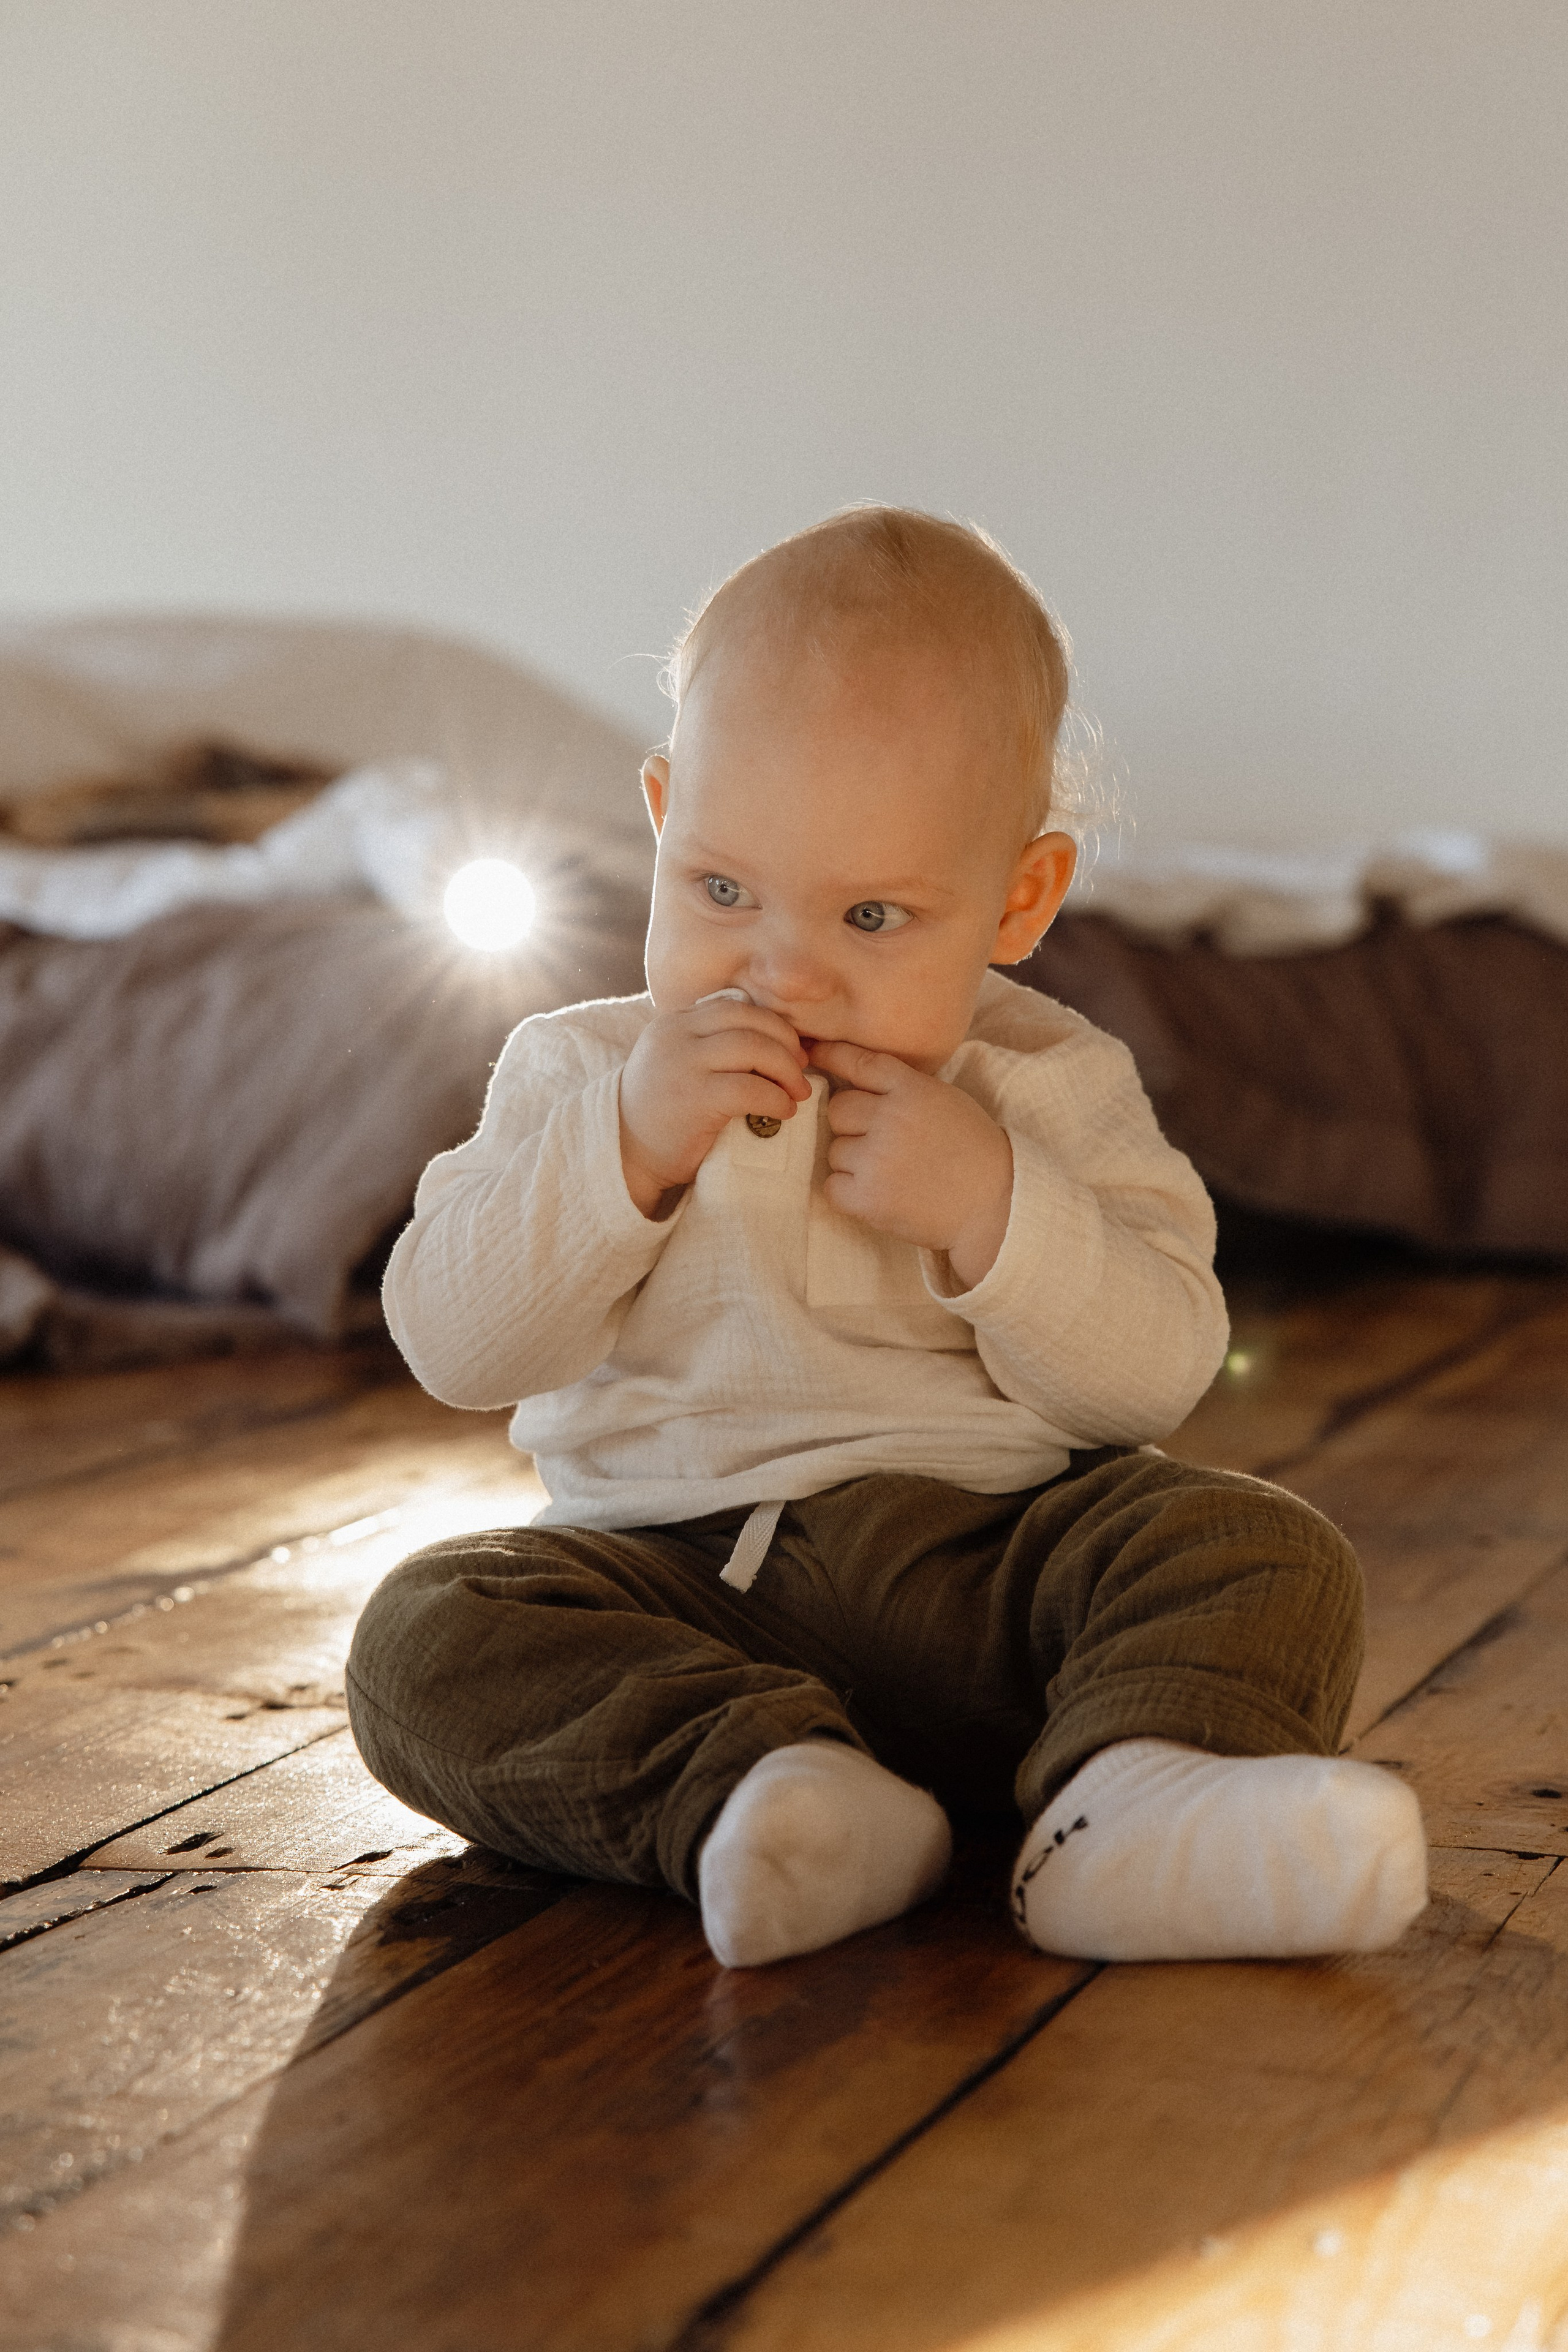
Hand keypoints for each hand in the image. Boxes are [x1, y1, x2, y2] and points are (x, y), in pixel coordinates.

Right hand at [620, 1000, 811, 1217]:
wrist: (626, 1155)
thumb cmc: (661, 1114)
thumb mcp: (678, 1064)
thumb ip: (708, 1044)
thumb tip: (770, 1040)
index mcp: (673, 1023)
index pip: (734, 1006)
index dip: (771, 1025)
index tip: (790, 1049)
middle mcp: (675, 1036)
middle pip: (749, 1022)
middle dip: (785, 1045)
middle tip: (800, 1071)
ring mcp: (683, 1065)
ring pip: (754, 1049)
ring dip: (786, 1071)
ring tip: (797, 1093)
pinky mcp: (694, 1099)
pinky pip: (750, 1089)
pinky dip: (777, 1098)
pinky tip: (784, 1112)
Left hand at [809, 1040, 1013, 1289]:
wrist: (994, 1205)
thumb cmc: (972, 1151)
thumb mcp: (945, 1101)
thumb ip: (903, 1088)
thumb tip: (854, 1080)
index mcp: (913, 1090)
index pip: (861, 1063)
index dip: (833, 1056)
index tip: (814, 1055)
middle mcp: (891, 1119)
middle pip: (839, 1110)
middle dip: (852, 1125)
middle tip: (880, 1143)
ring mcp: (877, 1159)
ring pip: (834, 1149)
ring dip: (852, 1162)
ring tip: (889, 1173)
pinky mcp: (867, 1198)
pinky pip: (832, 1186)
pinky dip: (847, 1192)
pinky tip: (875, 1194)